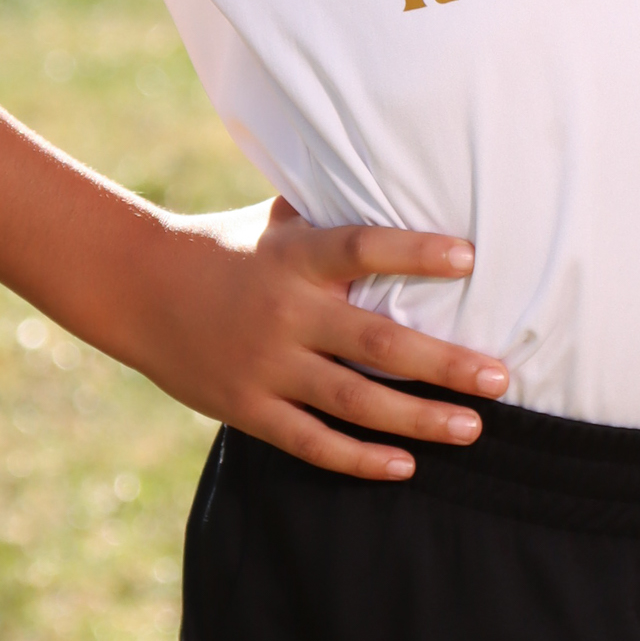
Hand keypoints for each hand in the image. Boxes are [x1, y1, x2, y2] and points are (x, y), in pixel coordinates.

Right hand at [124, 197, 508, 479]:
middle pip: (374, 340)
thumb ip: (331, 214)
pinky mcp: (248, 408)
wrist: (139, 288)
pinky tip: (406, 465)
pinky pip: (311, 442)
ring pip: (352, 399)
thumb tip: (399, 175)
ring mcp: (265, 365)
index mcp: (294, 255)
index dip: (414, 252)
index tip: (469, 257)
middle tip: (500, 377)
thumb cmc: (228, 246)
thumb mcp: (275, 220)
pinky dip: (359, 458)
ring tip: (472, 427)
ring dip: (417, 417)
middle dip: (443, 362)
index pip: (361, 247)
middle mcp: (284, 311)